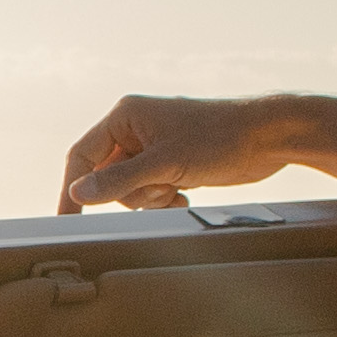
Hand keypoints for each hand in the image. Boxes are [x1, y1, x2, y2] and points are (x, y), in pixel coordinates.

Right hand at [56, 92, 296, 212]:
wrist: (269, 138)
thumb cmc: (221, 138)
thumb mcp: (166, 163)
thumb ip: (119, 180)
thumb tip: (79, 193)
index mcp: (126, 116)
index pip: (82, 155)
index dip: (73, 188)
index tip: (67, 220)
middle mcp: (135, 129)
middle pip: (106, 177)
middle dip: (131, 193)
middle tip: (160, 188)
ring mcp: (154, 147)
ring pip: (130, 189)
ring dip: (151, 199)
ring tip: (178, 189)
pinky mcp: (172, 163)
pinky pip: (151, 193)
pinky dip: (165, 200)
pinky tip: (186, 193)